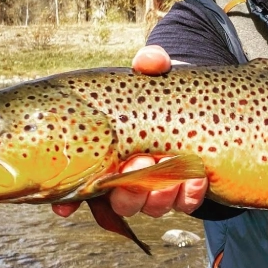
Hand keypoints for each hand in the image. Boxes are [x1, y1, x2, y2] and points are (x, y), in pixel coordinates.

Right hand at [53, 45, 207, 220]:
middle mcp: (130, 179)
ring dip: (159, 194)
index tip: (66, 207)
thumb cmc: (164, 90)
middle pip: (120, 202)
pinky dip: (190, 192)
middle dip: (127, 191)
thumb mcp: (155, 74)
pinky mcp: (187, 191)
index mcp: (110, 156)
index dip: (69, 203)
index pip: (83, 187)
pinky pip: (186, 203)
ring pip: (151, 207)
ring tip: (168, 167)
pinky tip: (198, 176)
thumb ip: (151, 62)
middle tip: (136, 163)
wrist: (202, 103)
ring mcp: (159, 188)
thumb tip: (150, 60)